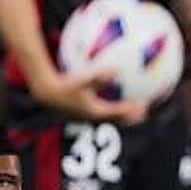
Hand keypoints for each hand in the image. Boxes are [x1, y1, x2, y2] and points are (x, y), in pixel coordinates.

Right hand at [31, 69, 147, 124]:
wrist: (46, 92)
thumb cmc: (63, 84)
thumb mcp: (82, 79)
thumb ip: (99, 76)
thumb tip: (116, 71)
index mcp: (94, 110)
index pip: (117, 112)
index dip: (131, 110)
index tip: (144, 106)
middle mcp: (92, 115)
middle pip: (115, 119)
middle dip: (130, 117)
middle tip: (144, 113)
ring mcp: (87, 114)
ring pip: (109, 116)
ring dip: (121, 114)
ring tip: (133, 110)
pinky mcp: (82, 110)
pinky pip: (101, 109)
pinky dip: (111, 106)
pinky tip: (112, 95)